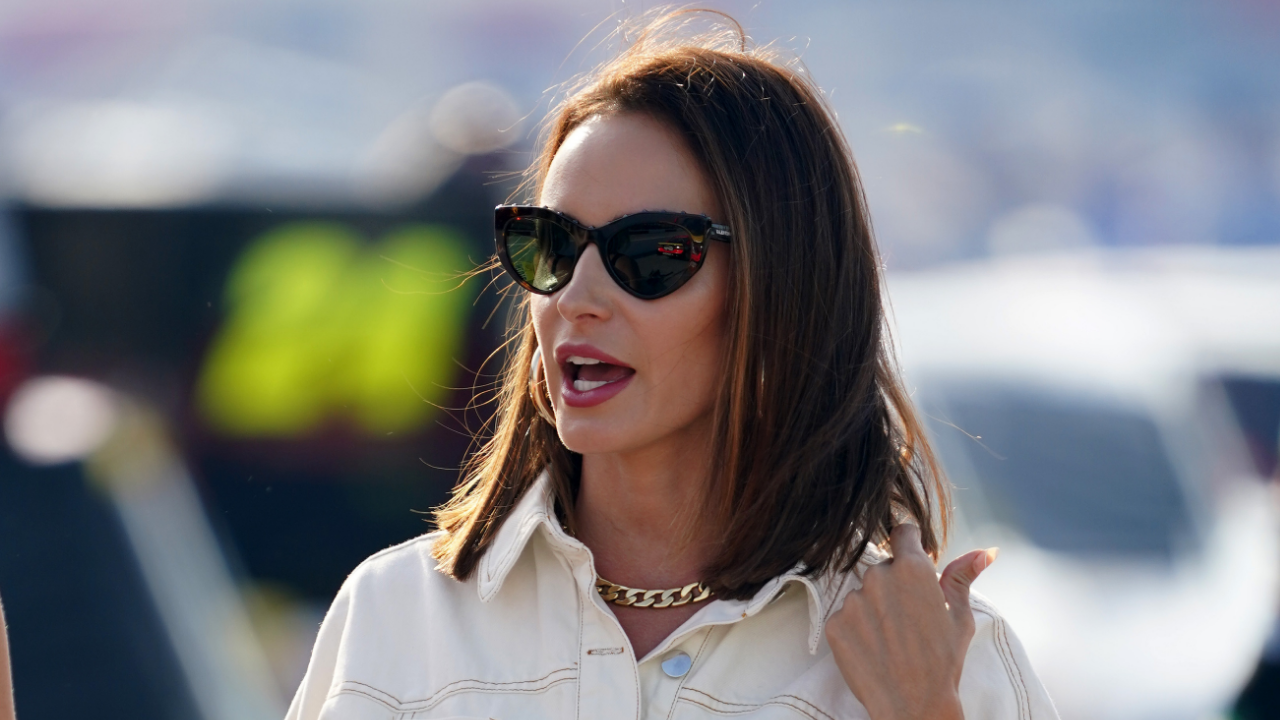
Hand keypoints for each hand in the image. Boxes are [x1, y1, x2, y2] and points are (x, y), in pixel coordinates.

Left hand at [825, 524, 996, 719]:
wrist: (914, 705)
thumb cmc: (943, 661)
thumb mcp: (960, 616)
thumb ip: (963, 577)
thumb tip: (986, 551)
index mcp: (912, 569)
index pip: (903, 533)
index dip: (910, 545)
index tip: (914, 559)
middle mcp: (878, 577)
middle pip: (883, 566)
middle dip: (894, 584)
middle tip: (909, 618)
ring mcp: (853, 600)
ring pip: (863, 592)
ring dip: (874, 607)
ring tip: (893, 638)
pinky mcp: (835, 623)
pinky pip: (845, 616)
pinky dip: (857, 629)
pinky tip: (875, 648)